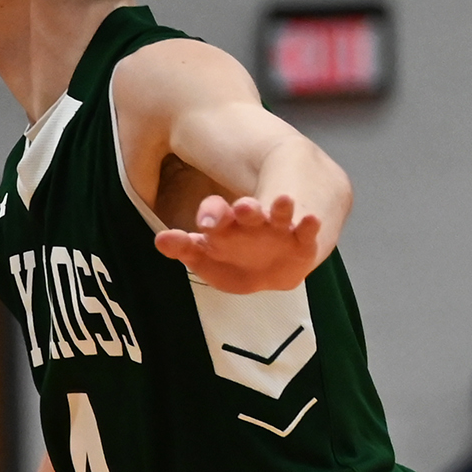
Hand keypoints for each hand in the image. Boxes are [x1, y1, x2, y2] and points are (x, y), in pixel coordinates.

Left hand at [153, 192, 324, 294]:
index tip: (207, 221)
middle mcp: (252, 221)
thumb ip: (184, 248)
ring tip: (284, 201)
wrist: (270, 270)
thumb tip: (160, 240)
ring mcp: (279, 229)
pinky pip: (306, 231)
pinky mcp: (302, 242)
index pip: (216, 210)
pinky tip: (310, 219)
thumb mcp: (206, 258)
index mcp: (226, 223)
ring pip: (279, 214)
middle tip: (243, 206)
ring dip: (281, 208)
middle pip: (248, 210)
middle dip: (246, 209)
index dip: (211, 212)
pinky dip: (309, 225)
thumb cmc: (232, 260)